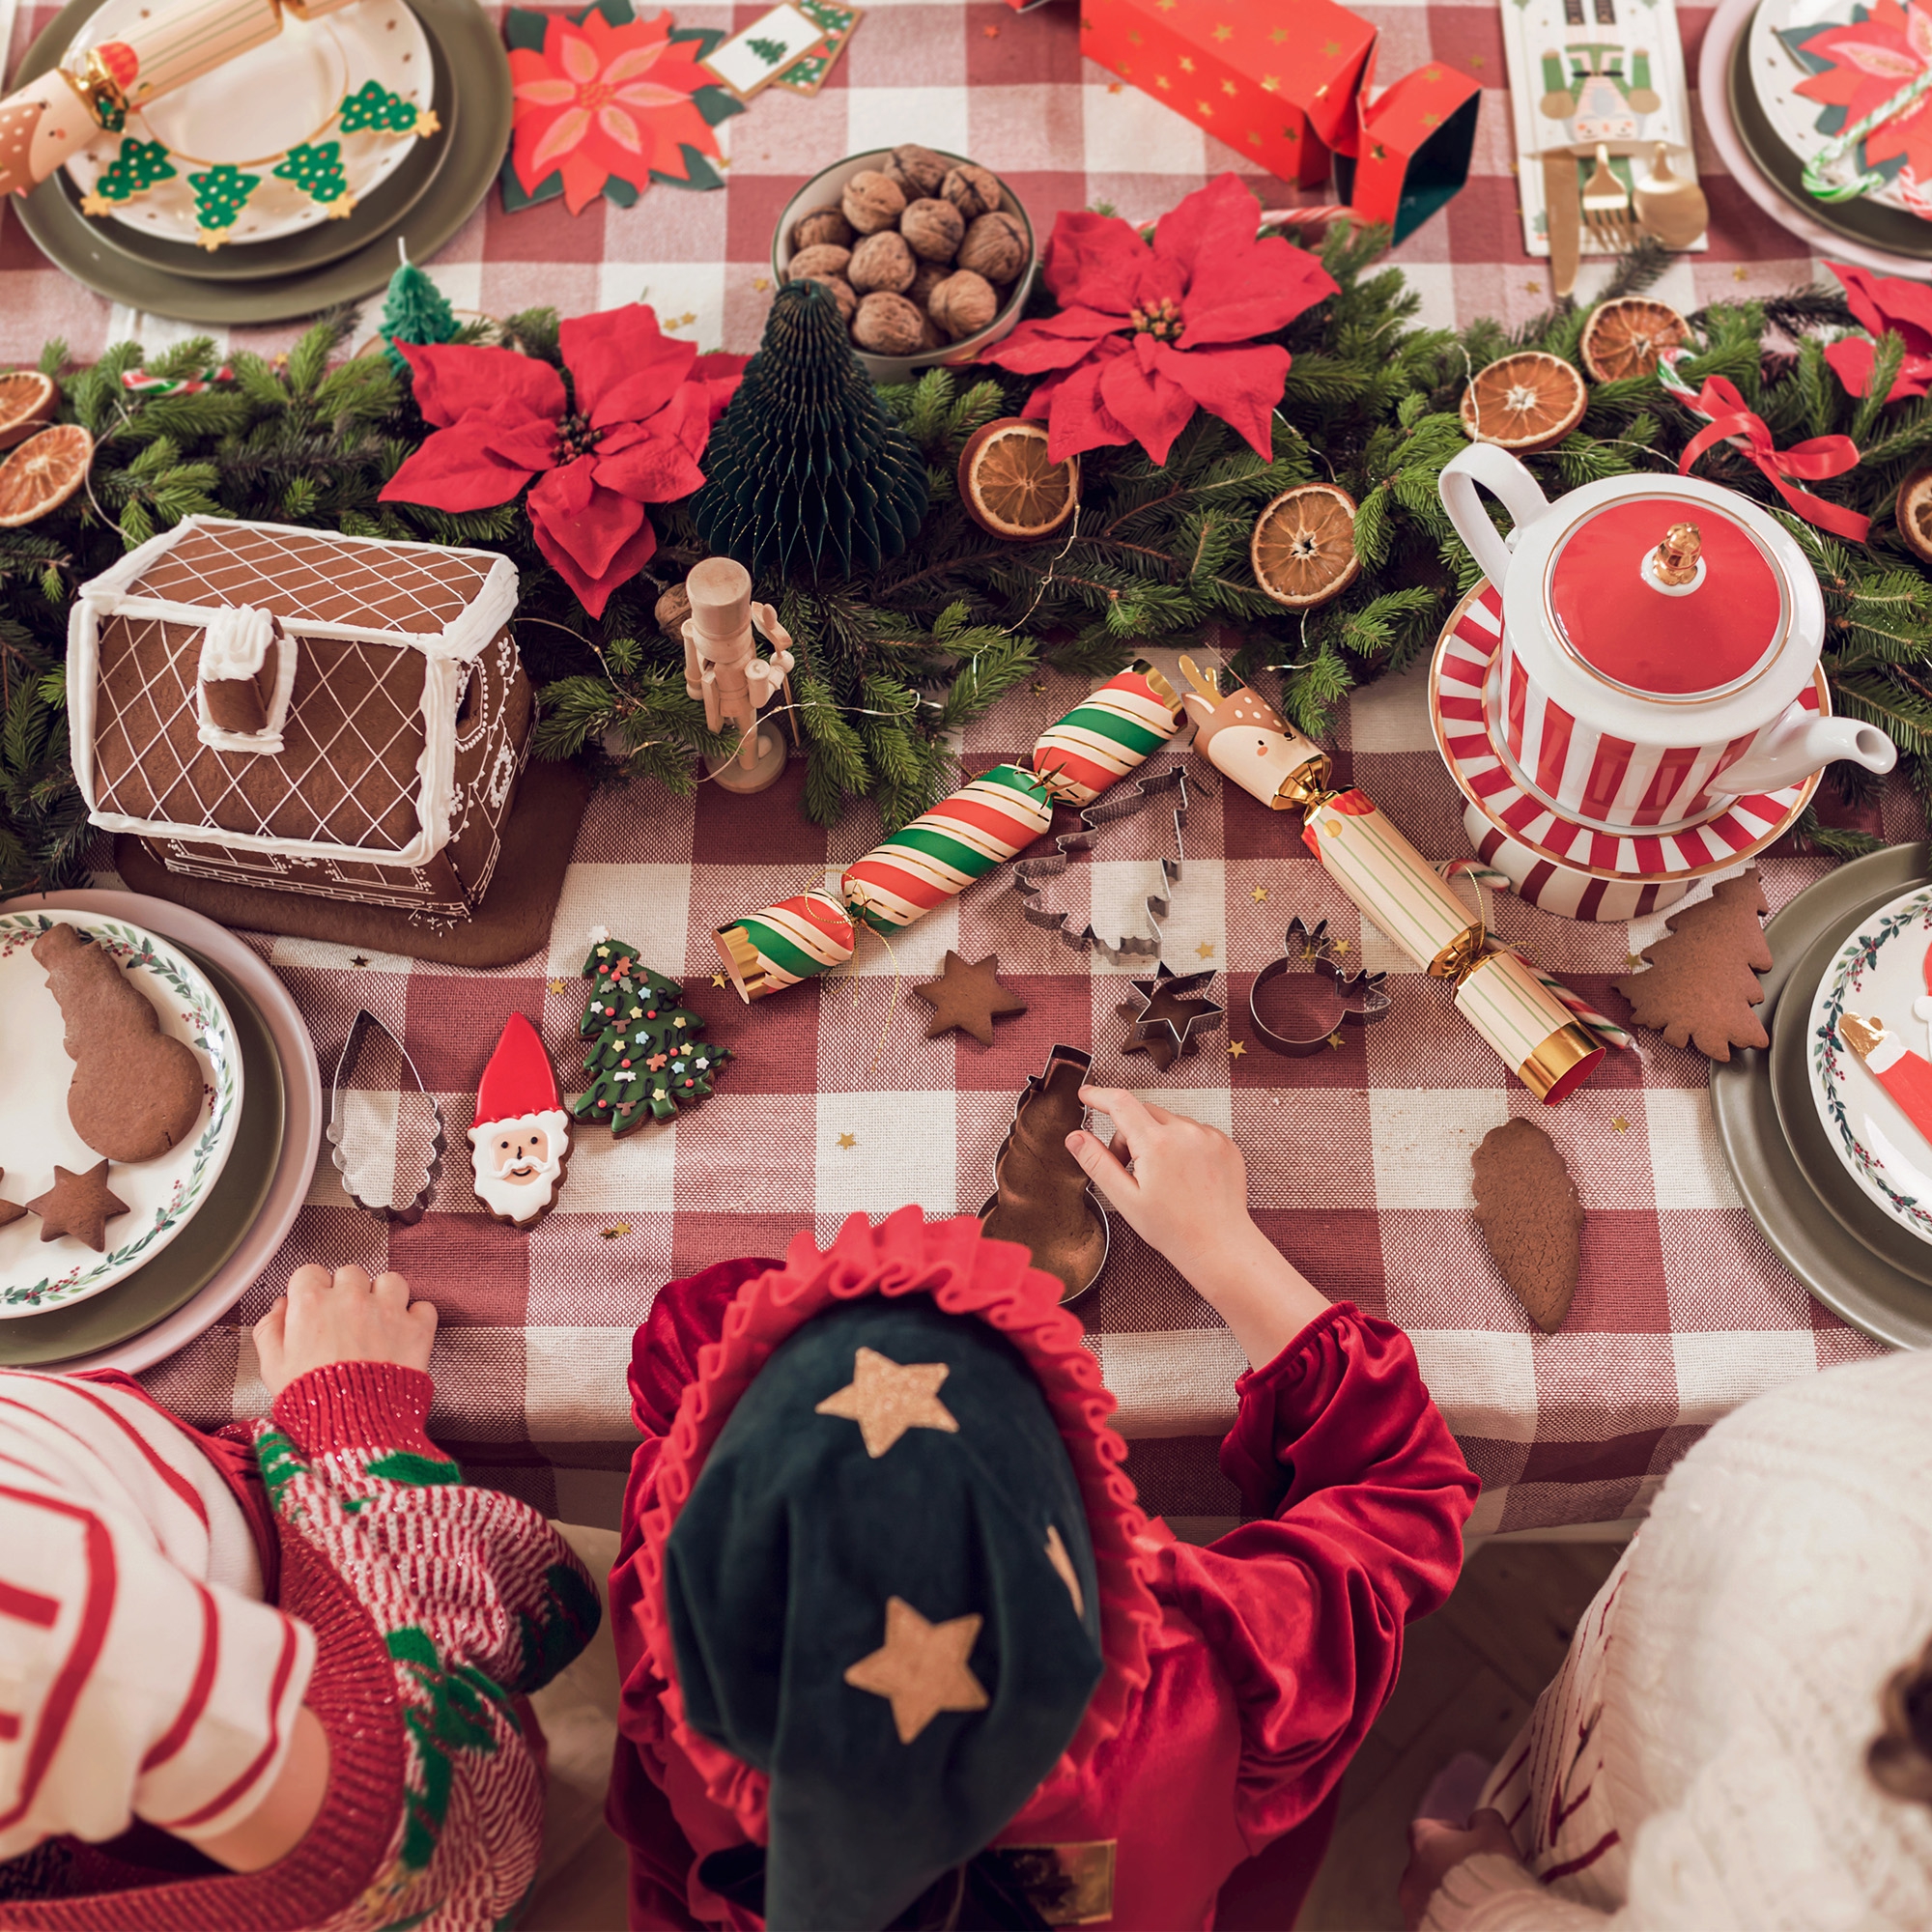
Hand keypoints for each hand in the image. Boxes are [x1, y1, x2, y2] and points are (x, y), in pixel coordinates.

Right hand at [254, 1265, 436, 1399]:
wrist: (351, 1427)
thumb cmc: (310, 1400)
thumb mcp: (272, 1367)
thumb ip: (270, 1329)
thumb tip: (281, 1307)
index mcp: (311, 1304)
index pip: (310, 1273)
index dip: (311, 1290)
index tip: (315, 1305)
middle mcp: (351, 1299)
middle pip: (351, 1274)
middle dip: (347, 1292)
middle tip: (346, 1319)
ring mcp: (387, 1311)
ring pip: (390, 1281)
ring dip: (385, 1297)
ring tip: (378, 1322)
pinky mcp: (416, 1328)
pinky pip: (423, 1307)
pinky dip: (417, 1319)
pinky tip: (404, 1335)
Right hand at [1068, 1088, 1330, 1367]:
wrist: (1219, 1244)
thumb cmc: (1172, 1228)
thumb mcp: (1125, 1198)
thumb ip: (1097, 1162)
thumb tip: (1075, 1137)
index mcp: (1156, 1144)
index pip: (1120, 1103)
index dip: (1099, 1095)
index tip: (1087, 1094)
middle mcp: (1185, 1132)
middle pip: (1143, 1113)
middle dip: (1128, 1133)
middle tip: (1127, 1168)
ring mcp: (1208, 1135)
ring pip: (1168, 1122)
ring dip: (1157, 1139)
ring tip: (1161, 1178)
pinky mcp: (1224, 1143)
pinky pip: (1193, 1132)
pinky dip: (1182, 1145)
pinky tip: (1184, 1176)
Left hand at [1398, 1810, 1522, 1929]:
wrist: (1491, 1931)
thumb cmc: (1493, 1879)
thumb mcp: (1496, 1837)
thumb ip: (1485, 1820)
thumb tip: (1478, 1820)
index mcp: (1424, 1845)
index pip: (1424, 1829)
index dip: (1446, 1833)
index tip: (1466, 1842)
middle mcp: (1410, 1876)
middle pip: (1423, 1866)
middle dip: (1444, 1870)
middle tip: (1473, 1880)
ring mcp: (1412, 1910)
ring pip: (1425, 1898)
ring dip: (1443, 1900)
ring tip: (1473, 1908)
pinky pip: (1429, 1924)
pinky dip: (1445, 1924)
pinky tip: (1468, 1926)